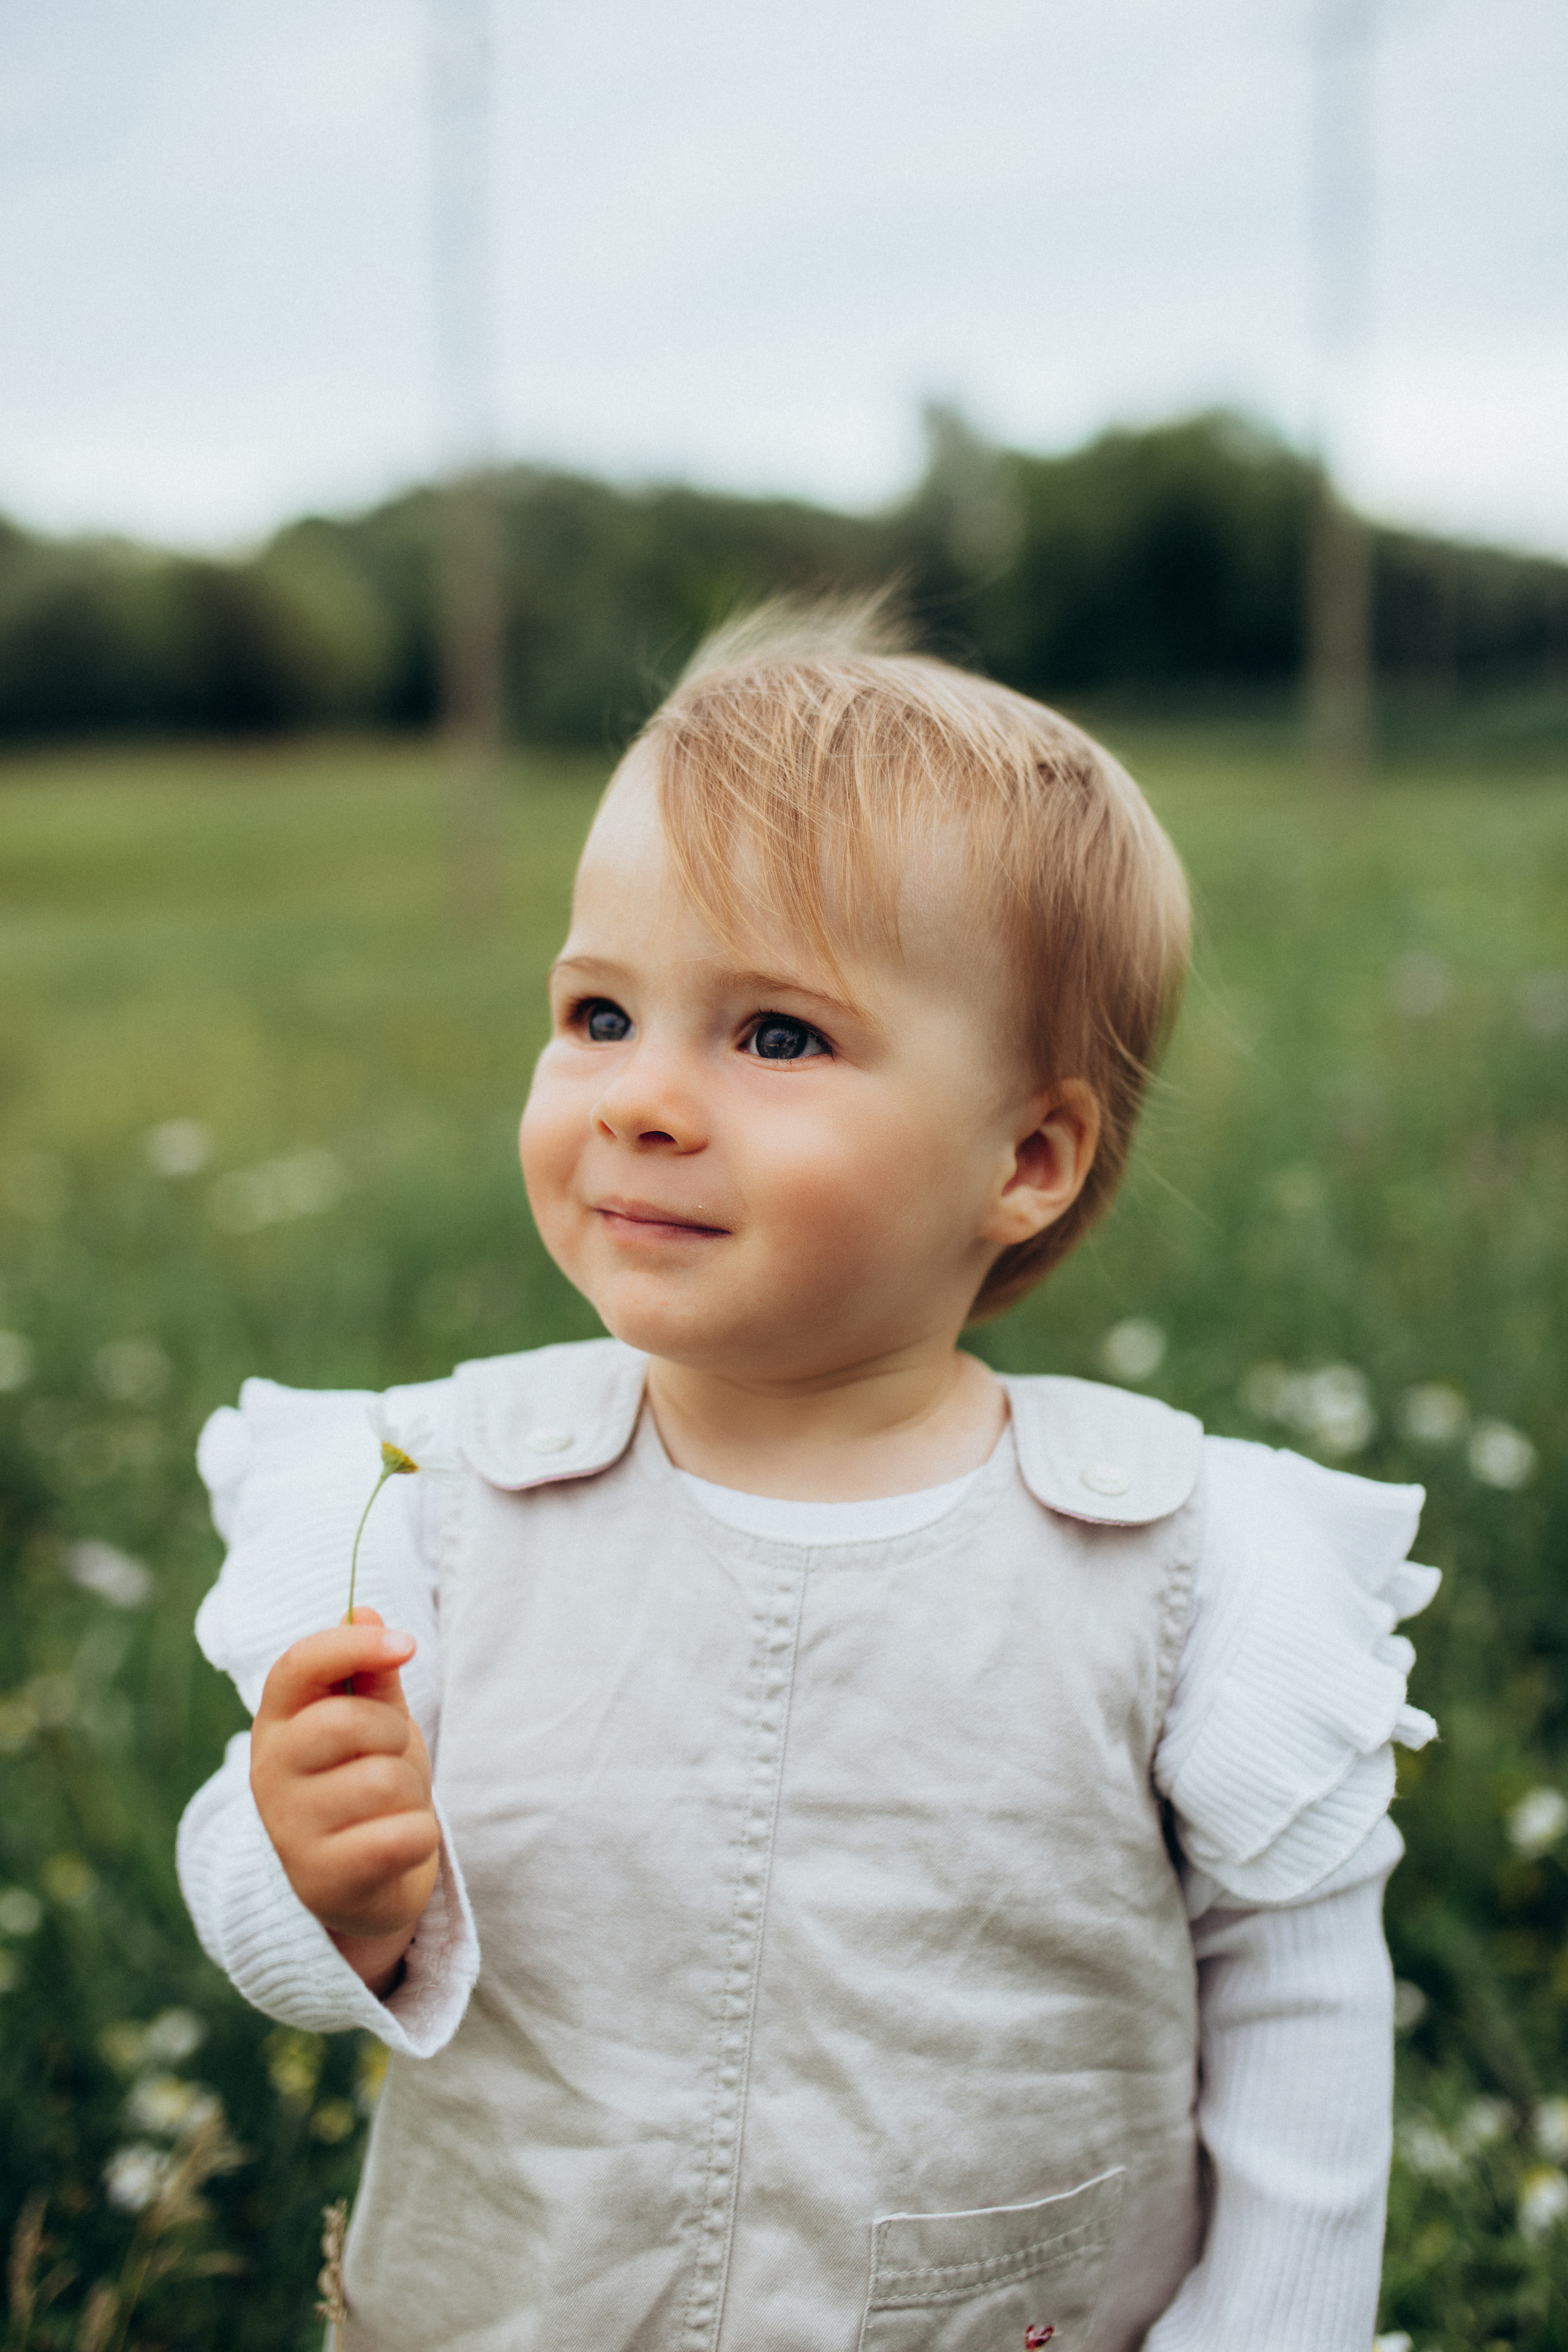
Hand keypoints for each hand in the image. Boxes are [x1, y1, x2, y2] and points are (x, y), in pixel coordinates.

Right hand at [250, 1607, 439, 1994]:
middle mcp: (269, 1773)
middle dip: (392, 1735)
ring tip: (392, 1807)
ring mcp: (289, 1830)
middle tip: (390, 1758)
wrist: (363, 1884)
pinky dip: (421, 1834)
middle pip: (347, 1722)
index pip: (296, 1666)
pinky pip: (403, 1835)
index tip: (406, 1644)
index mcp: (277, 1723)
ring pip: (382, 1780)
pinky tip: (398, 1843)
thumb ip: (368, 1672)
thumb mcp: (371, 1721)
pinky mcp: (322, 1880)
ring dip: (410, 1791)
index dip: (352, 1646)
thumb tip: (363, 1611)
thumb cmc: (365, 1783)